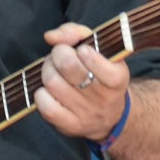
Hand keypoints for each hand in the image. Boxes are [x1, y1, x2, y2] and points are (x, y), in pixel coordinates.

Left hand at [36, 22, 129, 143]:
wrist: (109, 115)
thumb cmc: (99, 74)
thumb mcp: (98, 49)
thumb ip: (76, 33)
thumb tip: (51, 37)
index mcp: (118, 77)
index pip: (95, 60)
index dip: (82, 50)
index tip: (81, 49)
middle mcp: (105, 98)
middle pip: (68, 66)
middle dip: (58, 54)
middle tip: (60, 55)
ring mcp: (88, 114)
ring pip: (53, 83)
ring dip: (47, 71)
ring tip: (53, 71)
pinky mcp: (71, 126)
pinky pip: (47, 107)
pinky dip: (41, 94)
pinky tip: (48, 91)